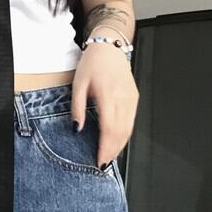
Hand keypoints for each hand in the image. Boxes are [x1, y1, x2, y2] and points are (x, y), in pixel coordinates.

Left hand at [70, 42, 137, 168]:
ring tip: (110, 157)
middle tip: (104, 164)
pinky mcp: (134, 98)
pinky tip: (118, 143)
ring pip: (129, 129)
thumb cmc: (93, 63)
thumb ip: (77, 108)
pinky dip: (125, 135)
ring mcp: (131, 98)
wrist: (109, 47)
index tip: (100, 160)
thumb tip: (76, 129)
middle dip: (113, 151)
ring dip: (120, 146)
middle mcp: (123, 97)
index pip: (109, 128)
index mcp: (108, 94)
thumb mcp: (78, 84)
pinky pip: (132, 121)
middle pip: (121, 132)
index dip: (106, 147)